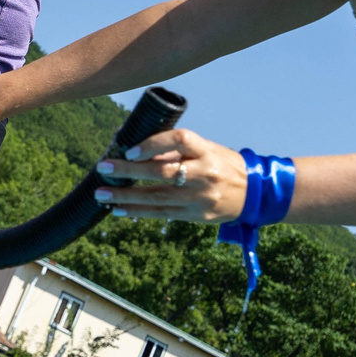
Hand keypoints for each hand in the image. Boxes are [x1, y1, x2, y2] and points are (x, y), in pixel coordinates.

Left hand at [92, 128, 248, 222]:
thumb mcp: (206, 150)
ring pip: (158, 197)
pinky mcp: (197, 216)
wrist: (254, 193)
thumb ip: (175, 152)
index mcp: (207, 151)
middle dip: (129, 171)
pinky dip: (139, 212)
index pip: (179, 140)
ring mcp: (201, 197)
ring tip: (102, 194)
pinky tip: (119, 210)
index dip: (153, 144)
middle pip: (162, 171)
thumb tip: (135, 152)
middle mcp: (204, 174)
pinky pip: (163, 214)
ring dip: (126, 196)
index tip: (130, 150)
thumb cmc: (222, 165)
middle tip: (103, 167)